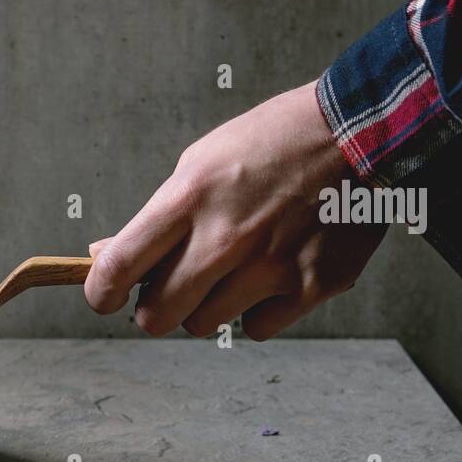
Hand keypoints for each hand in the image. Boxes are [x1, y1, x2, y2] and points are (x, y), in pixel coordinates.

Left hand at [83, 80, 386, 339]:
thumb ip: (157, 216)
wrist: (361, 133)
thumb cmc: (274, 144)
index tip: (104, 297)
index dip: (99, 292)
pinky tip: (270, 275)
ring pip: (204, 325)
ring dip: (207, 307)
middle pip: (157, 316)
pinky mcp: (312, 286)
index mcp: (190, 197)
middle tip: (170, 290)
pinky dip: (256, 311)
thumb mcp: (201, 162)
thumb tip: (105, 256)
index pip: (120, 266)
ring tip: (231, 270)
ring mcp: (271, 266)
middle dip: (155, 308)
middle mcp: (227, 237)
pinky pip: (256, 329)